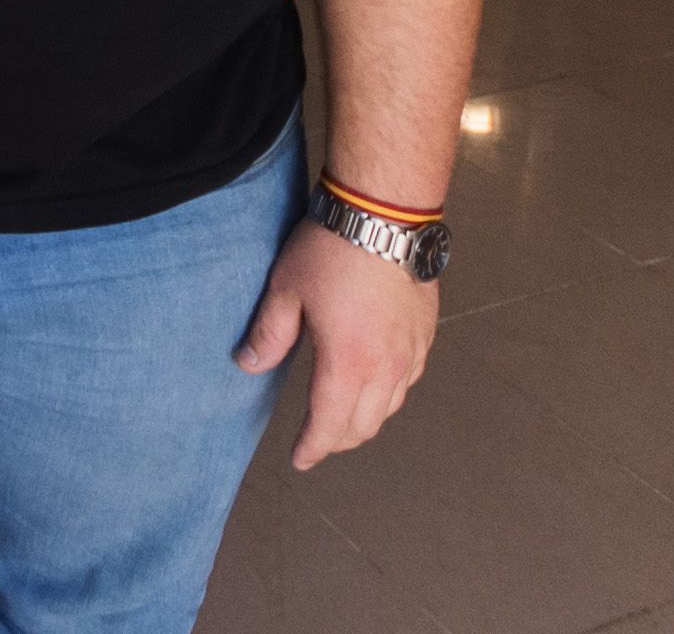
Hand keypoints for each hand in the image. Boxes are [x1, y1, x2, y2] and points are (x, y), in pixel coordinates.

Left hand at [235, 219, 437, 468]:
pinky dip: (389, 394)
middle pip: (364, 425)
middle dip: (337, 439)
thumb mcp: (286, 290)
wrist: (386, 215)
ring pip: (391, 407)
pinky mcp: (425, 334)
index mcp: (347, 363)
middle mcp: (386, 367)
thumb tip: (248, 365)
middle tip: (317, 439)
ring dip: (365, 419)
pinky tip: (376, 383)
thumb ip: (269, 334)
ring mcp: (411, 352)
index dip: (312, 447)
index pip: (329, 424)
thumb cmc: (332, 249)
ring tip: (343, 417)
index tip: (300, 459)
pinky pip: (409, 380)